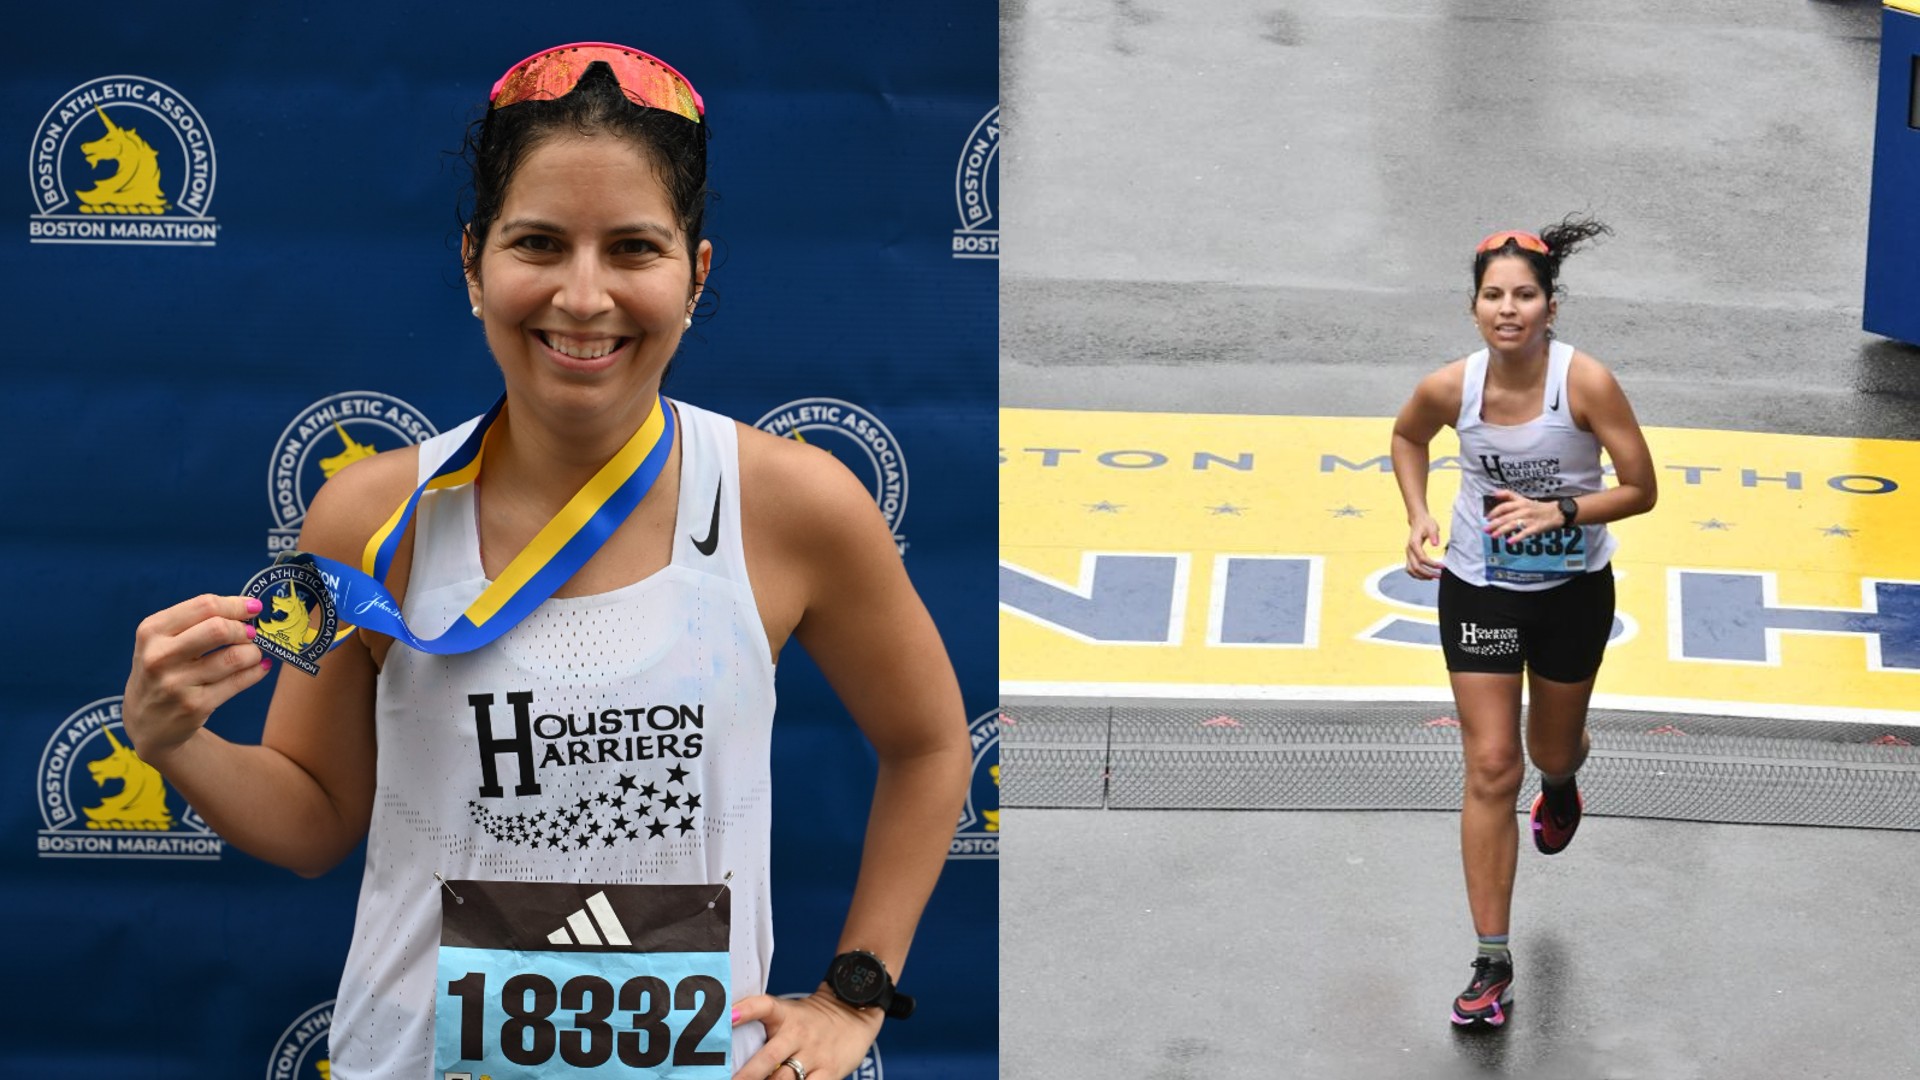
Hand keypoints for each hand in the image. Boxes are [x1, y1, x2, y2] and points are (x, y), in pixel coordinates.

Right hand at [124, 594, 270, 762]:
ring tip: (254, 653)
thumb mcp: (162, 641)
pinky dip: (257, 671)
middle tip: (252, 633)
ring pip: (233, 657)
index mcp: (152, 631)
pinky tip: (261, 667)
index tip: (254, 607)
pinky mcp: (195, 706)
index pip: (204, 606)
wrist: (146, 722)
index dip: (236, 605)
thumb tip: (247, 607)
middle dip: (244, 629)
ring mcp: (176, 684)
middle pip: (218, 629)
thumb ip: (197, 622)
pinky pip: (238, 682)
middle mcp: (160, 656)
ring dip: (253, 652)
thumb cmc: (163, 671)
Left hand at [731, 987, 883, 1079]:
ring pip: (785, 1079)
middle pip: (769, 1056)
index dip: (745, 1010)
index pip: (764, 1006)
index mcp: (786, 1016)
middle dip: (747, 1075)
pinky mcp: (830, 1072)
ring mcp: (815, 1054)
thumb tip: (730, 1045)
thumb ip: (765, 1028)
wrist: (854, 1014)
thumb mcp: (790, 1015)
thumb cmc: (812, 1021)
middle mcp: (799, 1034)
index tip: (730, 1017)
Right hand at [1405, 514, 1444, 578]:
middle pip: (1415, 567)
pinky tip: (1425, 575)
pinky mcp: (1409, 555)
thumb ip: (1434, 535)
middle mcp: (1409, 550)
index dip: (1432, 564)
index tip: (1442, 566)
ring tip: (1432, 577)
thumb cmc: (1425, 523)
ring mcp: (1408, 553)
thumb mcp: (1432, 526)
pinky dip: (1416, 574)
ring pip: (1411, 570)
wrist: (1418, 520)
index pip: (1422, 558)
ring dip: (1421, 576)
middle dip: (1427, 573)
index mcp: (1414, 543)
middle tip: (1438, 575)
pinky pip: (1410, 568)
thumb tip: (1435, 544)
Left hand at [1481, 489, 1558, 542]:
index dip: (1495, 512)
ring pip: (1513, 524)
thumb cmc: (1536, 507)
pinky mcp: (1536, 528)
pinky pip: (1525, 533)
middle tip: (1486, 530)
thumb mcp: (1523, 499)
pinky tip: (1510, 541)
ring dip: (1502, 530)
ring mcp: (1530, 519)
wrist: (1556, 513)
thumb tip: (1494, 493)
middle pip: (1506, 517)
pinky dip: (1517, 537)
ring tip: (1494, 536)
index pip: (1504, 506)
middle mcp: (1524, 510)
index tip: (1488, 518)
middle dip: (1494, 524)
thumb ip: (1509, 495)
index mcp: (1520, 502)